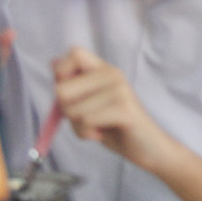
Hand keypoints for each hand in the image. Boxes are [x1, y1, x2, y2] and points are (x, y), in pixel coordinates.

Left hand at [53, 46, 169, 170]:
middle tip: (86, 117)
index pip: (75, 53)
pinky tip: (102, 134)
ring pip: (72, 111)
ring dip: (78, 127)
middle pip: (62, 90)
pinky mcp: (124, 109)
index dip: (62, 73)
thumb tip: (53, 61)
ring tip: (98, 127)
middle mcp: (113, 74)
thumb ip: (74, 84)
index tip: (71, 93)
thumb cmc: (115, 126)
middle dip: (66, 111)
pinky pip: (86, 122)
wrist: (148, 147)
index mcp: (105, 69)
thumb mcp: (90, 103)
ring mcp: (120, 90)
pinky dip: (88, 134)